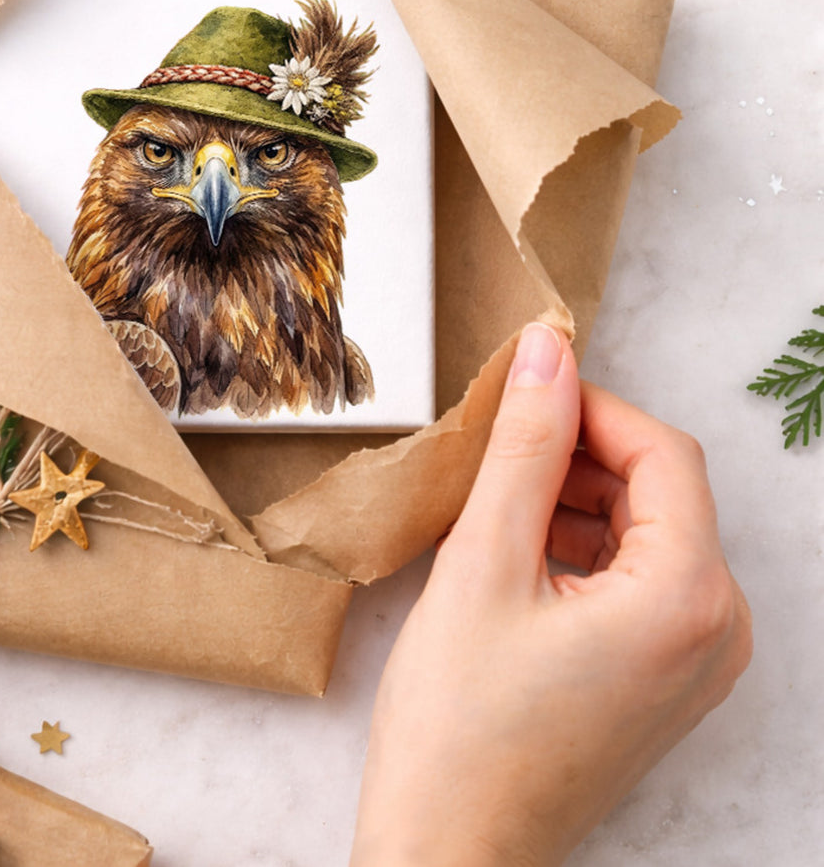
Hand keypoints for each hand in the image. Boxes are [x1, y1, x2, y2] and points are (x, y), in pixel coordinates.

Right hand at [351, 322, 752, 866]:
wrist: (450, 851)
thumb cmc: (459, 725)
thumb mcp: (483, 563)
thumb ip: (523, 447)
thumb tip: (547, 352)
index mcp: (688, 598)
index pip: (662, 452)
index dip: (589, 407)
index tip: (519, 393)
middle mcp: (718, 632)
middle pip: (659, 491)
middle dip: (577, 457)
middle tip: (491, 455)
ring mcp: (697, 663)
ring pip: (645, 533)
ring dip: (573, 502)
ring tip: (491, 510)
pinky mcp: (665, 681)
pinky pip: (638, 582)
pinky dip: (580, 551)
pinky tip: (512, 559)